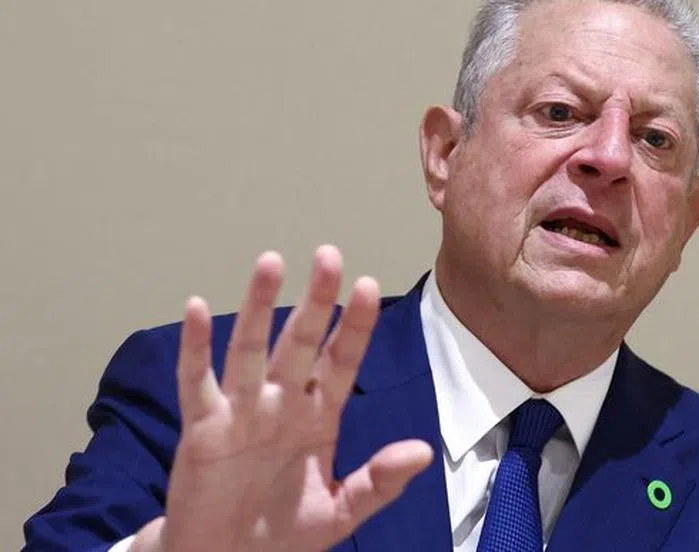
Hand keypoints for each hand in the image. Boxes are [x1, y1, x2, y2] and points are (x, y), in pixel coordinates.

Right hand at [130, 245, 432, 551]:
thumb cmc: (282, 534)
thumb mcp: (341, 511)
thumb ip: (379, 481)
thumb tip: (423, 451)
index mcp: (318, 417)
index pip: (341, 361)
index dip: (354, 326)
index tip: (369, 286)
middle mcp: (281, 404)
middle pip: (300, 342)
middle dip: (316, 300)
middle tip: (329, 256)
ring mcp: (242, 412)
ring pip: (251, 349)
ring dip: (260, 307)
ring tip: (271, 263)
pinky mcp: (203, 429)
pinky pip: (198, 383)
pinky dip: (194, 348)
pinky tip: (196, 309)